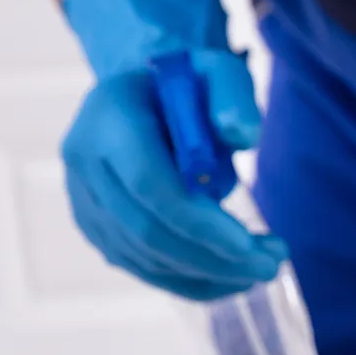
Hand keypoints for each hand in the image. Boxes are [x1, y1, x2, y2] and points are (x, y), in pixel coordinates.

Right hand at [58, 0, 284, 298]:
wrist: (144, 100)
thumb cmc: (187, 88)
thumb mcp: (217, 73)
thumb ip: (233, 95)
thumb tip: (242, 133)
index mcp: (110, 116)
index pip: (150, 184)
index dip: (201, 225)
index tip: (253, 247)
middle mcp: (84, 160)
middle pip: (148, 231)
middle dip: (215, 258)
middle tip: (272, 265)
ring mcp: (84, 199)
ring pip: (146, 258)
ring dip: (211, 274)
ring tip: (262, 267)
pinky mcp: (95, 227)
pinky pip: (142, 269)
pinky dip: (191, 281)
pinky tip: (232, 278)